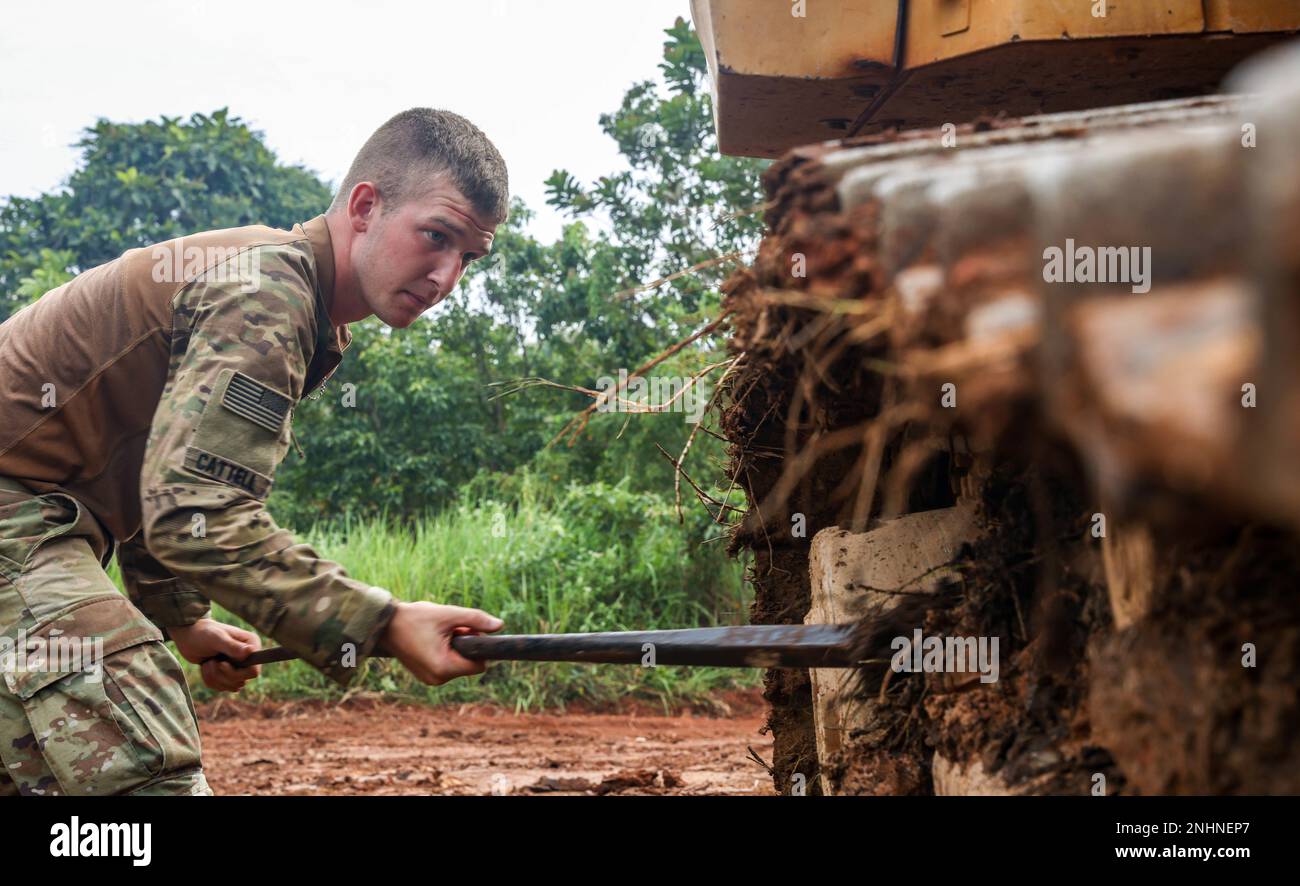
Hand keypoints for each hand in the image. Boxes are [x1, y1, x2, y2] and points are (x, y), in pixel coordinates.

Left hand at [169, 618, 262, 692]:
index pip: (253, 670)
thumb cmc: (202, 633)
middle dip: (222, 675)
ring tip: (207, 663)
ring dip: (215, 678)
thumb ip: (232, 646)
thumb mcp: (216, 638)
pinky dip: (211, 681)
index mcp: (251, 645)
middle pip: (242, 680)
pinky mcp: (228, 674)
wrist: (189, 636)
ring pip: (233, 686)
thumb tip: (250, 651)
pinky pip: (224, 687)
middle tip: (211, 662)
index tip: (222, 663)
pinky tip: (205, 667)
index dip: (237, 673)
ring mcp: (239, 666)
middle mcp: (248, 656)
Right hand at [378, 601, 503, 685]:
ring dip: (455, 649)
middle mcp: (437, 679)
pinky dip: (445, 654)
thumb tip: (500, 625)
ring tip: (440, 633)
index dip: (478, 648)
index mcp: (443, 667)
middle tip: (452, 628)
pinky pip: (446, 666)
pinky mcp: (425, 676)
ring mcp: (430, 680)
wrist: (384, 624)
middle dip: (466, 647)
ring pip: (457, 666)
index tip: (469, 631)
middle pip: (468, 666)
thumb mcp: (448, 614)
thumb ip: (475, 619)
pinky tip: (433, 640)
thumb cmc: (415, 618)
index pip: (478, 666)